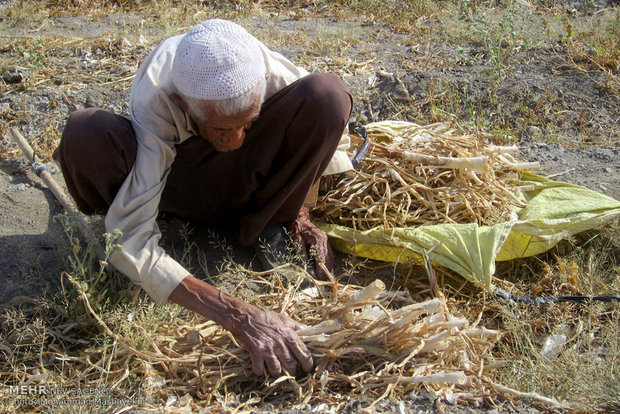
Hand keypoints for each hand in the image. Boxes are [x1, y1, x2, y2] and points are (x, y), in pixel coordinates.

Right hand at [168, 276, 312, 376]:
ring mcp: (267, 349)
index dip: (308, 364)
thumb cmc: (265, 317)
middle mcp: (280, 343)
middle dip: (293, 371)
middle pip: (291, 365)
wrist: (244, 316)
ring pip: (277, 371)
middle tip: (291, 371)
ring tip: (276, 369)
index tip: (308, 368)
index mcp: (289, 334)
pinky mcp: (255, 353)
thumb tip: (310, 332)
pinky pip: (260, 370)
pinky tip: (261, 366)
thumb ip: (297, 327)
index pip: (304, 353)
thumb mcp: (284, 318)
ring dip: (277, 372)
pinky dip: (261, 371)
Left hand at [288, 206, 333, 279]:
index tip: (319, 276)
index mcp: (317, 239)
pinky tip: (328, 266)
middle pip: (327, 257)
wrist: (300, 218)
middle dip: (326, 268)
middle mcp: (324, 239)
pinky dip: (329, 260)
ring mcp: (326, 239)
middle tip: (324, 278)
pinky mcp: (325, 240)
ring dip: (329, 265)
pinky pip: (330, 252)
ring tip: (326, 275)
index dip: (320, 267)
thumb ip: (301, 251)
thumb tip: (305, 263)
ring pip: (330, 255)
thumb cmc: (297, 228)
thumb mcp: (296, 239)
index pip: (320, 256)